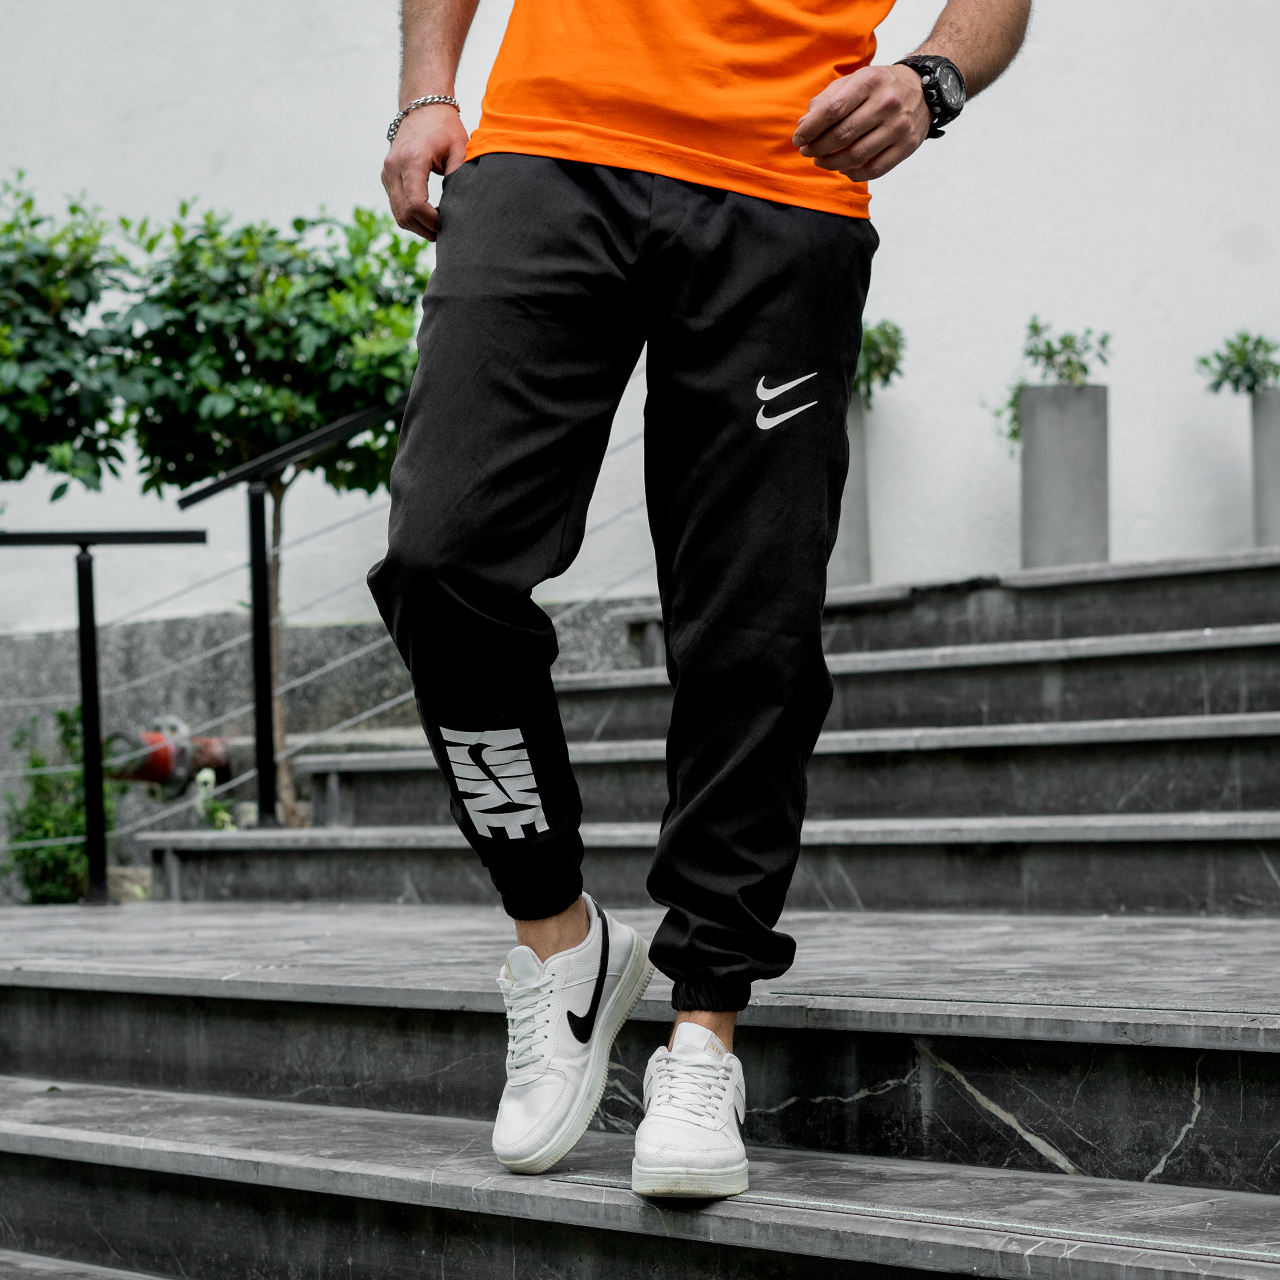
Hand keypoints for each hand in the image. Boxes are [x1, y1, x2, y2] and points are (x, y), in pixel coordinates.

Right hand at [381, 106, 469, 240]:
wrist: (422, 107)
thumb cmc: (444, 127)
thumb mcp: (460, 149)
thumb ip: (460, 177)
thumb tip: (462, 208)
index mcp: (412, 160)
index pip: (416, 205)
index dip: (432, 222)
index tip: (447, 223)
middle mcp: (394, 167)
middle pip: (404, 215)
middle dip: (425, 229)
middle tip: (445, 232)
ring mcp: (387, 172)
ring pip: (398, 214)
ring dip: (417, 226)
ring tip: (438, 226)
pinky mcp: (386, 176)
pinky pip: (396, 205)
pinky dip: (411, 216)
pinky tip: (428, 216)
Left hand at [792, 64, 931, 182]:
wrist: (923, 90)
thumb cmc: (879, 87)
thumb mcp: (854, 81)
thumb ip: (826, 100)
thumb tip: (803, 126)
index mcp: (869, 81)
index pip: (832, 110)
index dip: (810, 129)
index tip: (798, 139)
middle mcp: (886, 102)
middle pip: (842, 135)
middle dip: (817, 148)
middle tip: (807, 151)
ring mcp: (898, 126)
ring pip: (855, 156)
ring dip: (831, 163)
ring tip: (821, 160)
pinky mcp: (906, 146)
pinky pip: (874, 170)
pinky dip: (853, 173)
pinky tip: (843, 168)